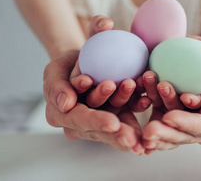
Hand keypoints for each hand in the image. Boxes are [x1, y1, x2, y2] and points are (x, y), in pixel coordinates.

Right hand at [43, 16, 149, 154]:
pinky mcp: (117, 110)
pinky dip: (138, 104)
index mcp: (64, 117)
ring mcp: (103, 117)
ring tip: (137, 98)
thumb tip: (65, 104)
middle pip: (102, 130)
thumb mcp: (53, 71)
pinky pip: (129, 110)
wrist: (77, 61)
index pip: (80, 120)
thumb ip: (56, 87)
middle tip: (135, 140)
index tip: (113, 124)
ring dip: (130, 110)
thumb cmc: (62, 67)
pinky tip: (147, 100)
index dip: (97, 122)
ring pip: (118, 119)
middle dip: (120, 134)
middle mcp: (85, 123)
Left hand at [141, 36, 200, 152]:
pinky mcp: (167, 121)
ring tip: (140, 117)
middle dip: (165, 132)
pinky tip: (133, 129)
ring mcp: (183, 128)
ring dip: (153, 125)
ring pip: (167, 131)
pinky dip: (144, 125)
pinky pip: (156, 124)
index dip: (186, 123)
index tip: (169, 116)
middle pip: (182, 135)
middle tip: (149, 130)